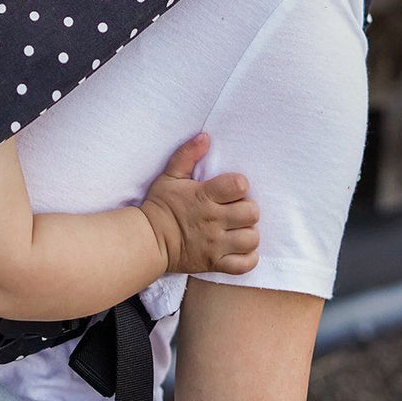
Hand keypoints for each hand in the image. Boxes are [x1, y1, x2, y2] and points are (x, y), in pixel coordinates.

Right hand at [139, 133, 259, 276]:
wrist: (149, 238)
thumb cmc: (161, 204)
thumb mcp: (170, 174)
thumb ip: (188, 153)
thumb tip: (206, 137)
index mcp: (204, 196)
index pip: (239, 186)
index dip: (239, 185)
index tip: (231, 189)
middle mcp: (214, 221)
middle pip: (251, 213)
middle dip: (247, 208)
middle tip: (235, 208)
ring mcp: (216, 244)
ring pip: (252, 238)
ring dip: (248, 232)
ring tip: (237, 228)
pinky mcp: (216, 263)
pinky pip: (245, 264)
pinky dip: (248, 257)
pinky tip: (239, 247)